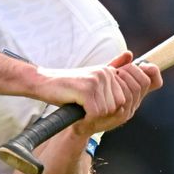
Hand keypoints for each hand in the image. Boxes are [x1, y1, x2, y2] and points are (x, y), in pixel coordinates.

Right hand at [38, 51, 162, 137]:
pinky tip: (77, 112)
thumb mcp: (90, 81)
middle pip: (117, 105)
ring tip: (79, 108)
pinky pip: (96, 113)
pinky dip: (86, 118)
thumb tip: (130, 55)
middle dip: (101, 113)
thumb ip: (110, 74)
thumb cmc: (66, 86)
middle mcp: (105, 73)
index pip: (122, 99)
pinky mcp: (86, 89)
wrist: (43, 82)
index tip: (91, 109)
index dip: (107, 110)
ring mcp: (96, 80)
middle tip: (84, 110)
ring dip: (92, 115)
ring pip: (107, 110)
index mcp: (108, 71)